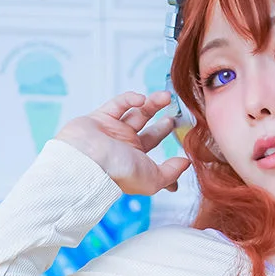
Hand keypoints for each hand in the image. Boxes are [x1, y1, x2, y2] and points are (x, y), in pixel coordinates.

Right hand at [55, 90, 191, 195]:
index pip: (156, 156)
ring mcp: (112, 131)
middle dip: (162, 124)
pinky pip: (117, 104)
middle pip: (148, 131)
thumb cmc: (119, 173)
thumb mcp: (153, 178)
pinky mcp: (99, 117)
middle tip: (175, 115)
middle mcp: (125, 147)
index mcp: (136, 162)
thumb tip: (186, 163)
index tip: (186, 148)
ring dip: (152, 104)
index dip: (169, 155)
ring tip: (166, 97)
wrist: (88, 161)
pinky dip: (130, 99)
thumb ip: (171, 172)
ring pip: (136, 113)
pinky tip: (141, 99)